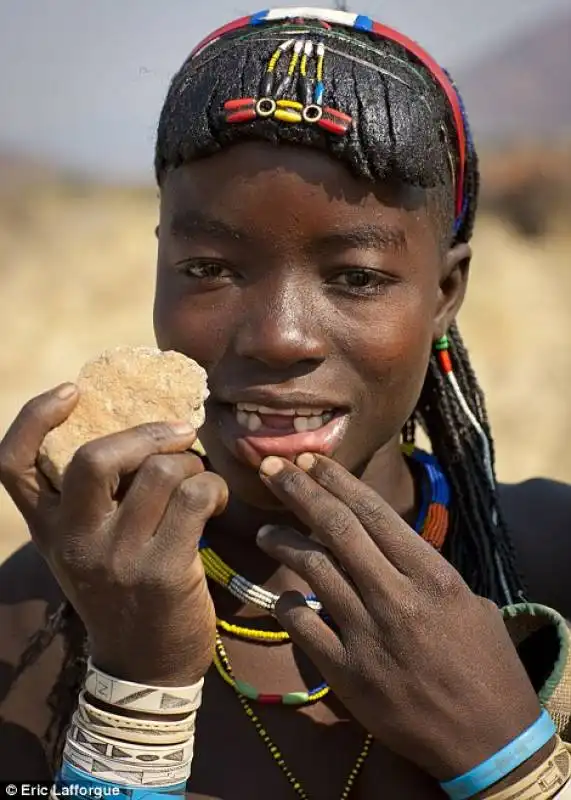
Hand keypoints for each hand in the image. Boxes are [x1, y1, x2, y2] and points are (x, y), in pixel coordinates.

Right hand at [0, 384, 227, 685]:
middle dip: (144, 432)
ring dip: (191, 463)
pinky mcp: (164, 572)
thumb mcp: (89, 547)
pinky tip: (215, 500)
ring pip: (159, 471)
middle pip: (93, 459)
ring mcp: (118, 558)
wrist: (145, 665)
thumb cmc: (122, 590)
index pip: (14, 465)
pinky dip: (214, 486)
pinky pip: (195, 497)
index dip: (34, 418)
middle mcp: (75, 541)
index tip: (72, 390)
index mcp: (50, 529)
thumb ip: (96, 498)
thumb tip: (141, 431)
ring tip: (198, 478)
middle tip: (176, 431)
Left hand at [256, 453, 540, 780]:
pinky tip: (286, 597)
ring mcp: (368, 636)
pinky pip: (303, 626)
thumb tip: (386, 546)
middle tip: (270, 468)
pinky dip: (288, 605)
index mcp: (432, 576)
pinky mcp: (347, 674)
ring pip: (314, 570)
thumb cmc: (487, 667)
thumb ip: (425, 571)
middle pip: (336, 530)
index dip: (336, 480)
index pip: (374, 513)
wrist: (487, 740)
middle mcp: (398, 598)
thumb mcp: (470, 603)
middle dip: (299, 491)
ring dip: (283, 542)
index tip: (310, 460)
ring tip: (264, 530)